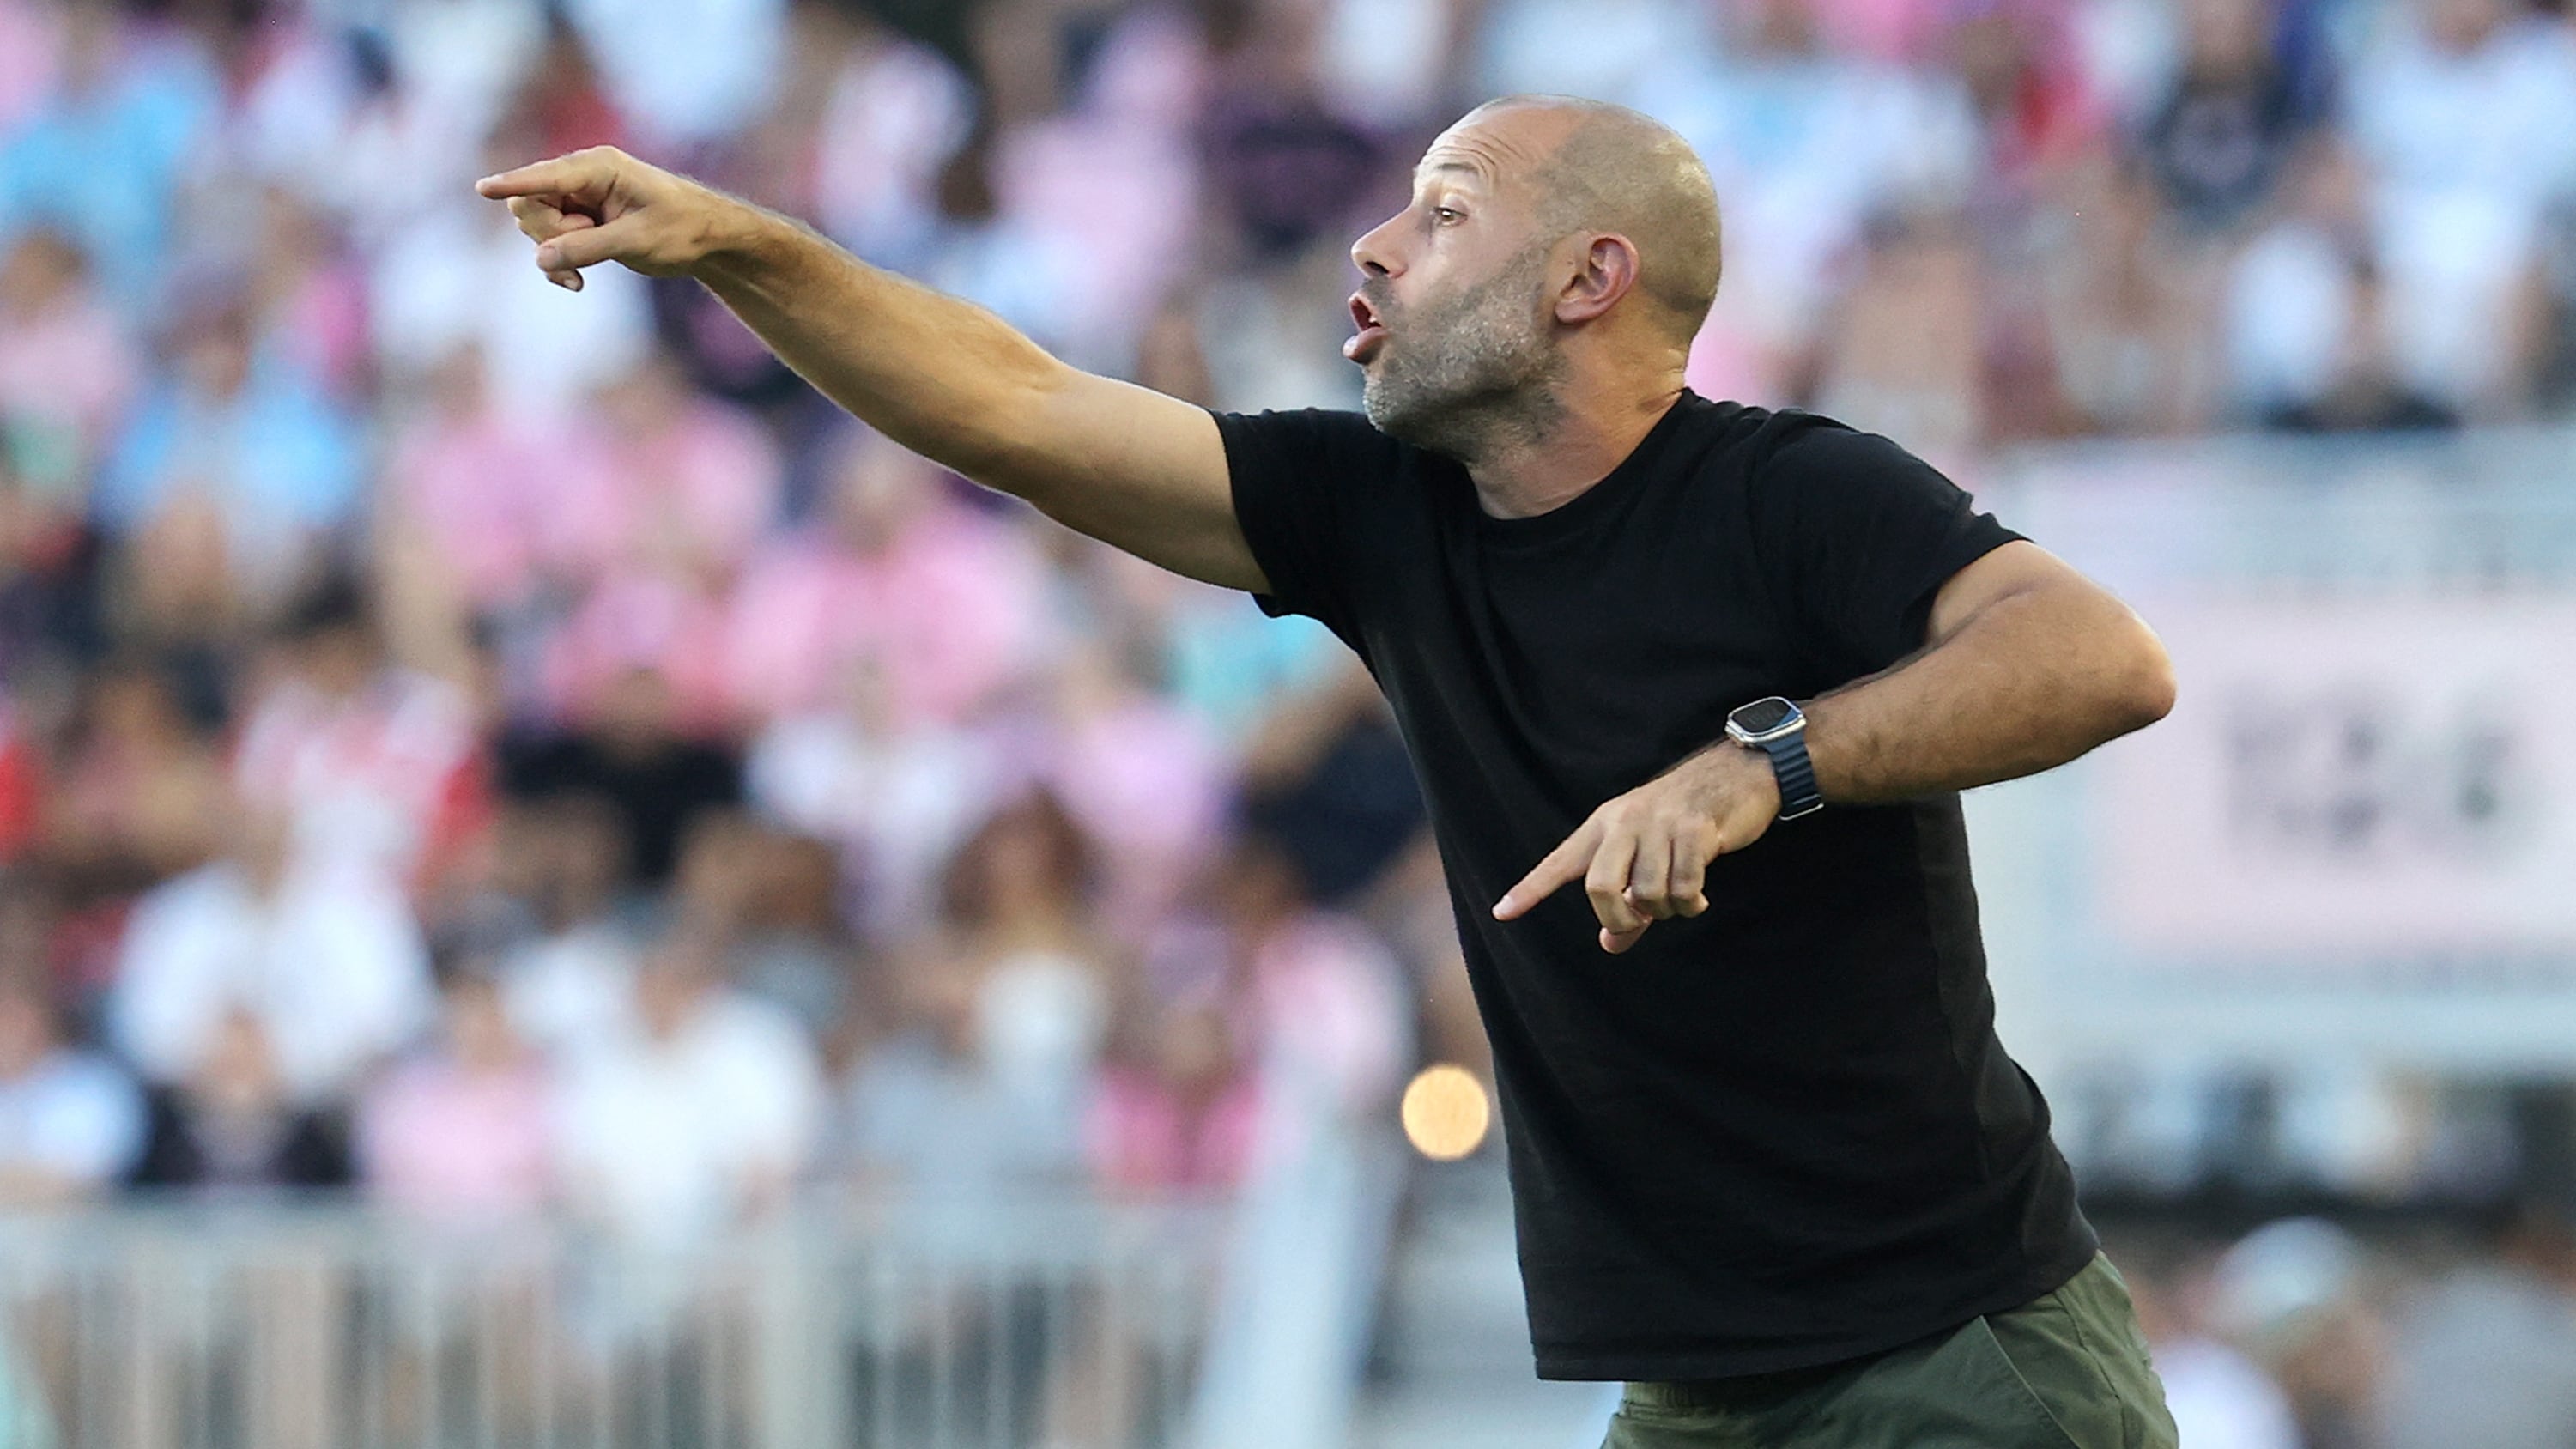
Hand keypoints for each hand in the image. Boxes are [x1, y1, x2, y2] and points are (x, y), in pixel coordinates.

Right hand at [474, 146, 738, 292]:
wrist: (708, 239)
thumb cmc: (682, 230)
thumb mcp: (637, 241)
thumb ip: (588, 247)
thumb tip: (541, 258)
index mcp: (599, 168)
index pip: (545, 175)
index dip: (514, 184)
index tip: (482, 188)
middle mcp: (583, 178)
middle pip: (531, 205)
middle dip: (549, 236)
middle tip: (585, 251)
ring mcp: (578, 200)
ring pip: (536, 226)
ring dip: (555, 255)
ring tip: (584, 274)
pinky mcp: (580, 222)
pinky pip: (549, 243)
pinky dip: (558, 264)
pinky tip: (577, 284)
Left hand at [1492, 744, 1780, 953]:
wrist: (1734, 774)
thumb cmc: (1683, 821)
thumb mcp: (1647, 853)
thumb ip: (1628, 901)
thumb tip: (1611, 944)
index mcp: (1604, 825)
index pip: (1560, 862)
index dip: (1531, 889)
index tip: (1502, 912)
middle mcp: (1624, 822)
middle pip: (1600, 887)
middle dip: (1619, 917)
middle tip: (1638, 921)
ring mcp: (1659, 824)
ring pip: (1648, 893)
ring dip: (1666, 910)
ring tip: (1680, 898)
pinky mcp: (1695, 831)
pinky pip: (1684, 887)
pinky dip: (1691, 904)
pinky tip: (1698, 899)